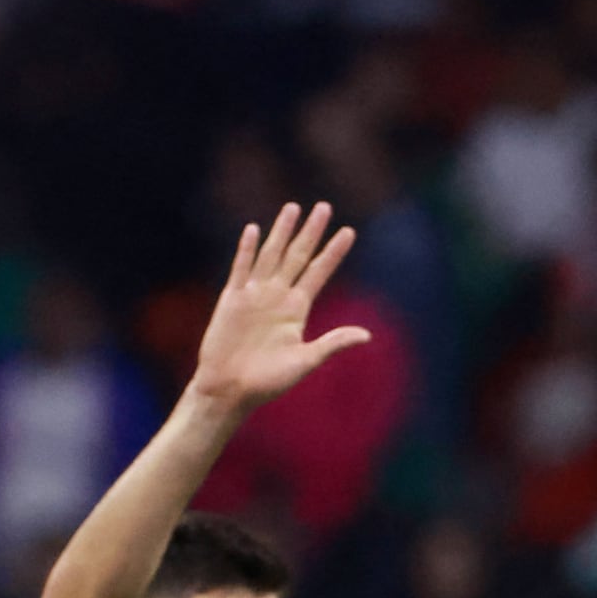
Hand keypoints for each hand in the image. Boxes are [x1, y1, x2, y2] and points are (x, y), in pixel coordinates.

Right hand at [183, 202, 371, 418]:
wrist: (229, 390)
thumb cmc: (267, 382)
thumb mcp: (305, 362)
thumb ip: (332, 344)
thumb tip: (367, 335)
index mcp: (297, 310)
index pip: (319, 273)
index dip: (334, 252)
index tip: (349, 231)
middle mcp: (278, 297)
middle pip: (298, 256)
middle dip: (311, 232)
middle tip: (324, 206)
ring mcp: (254, 295)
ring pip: (271, 255)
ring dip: (282, 232)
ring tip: (293, 208)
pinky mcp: (232, 299)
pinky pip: (241, 269)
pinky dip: (247, 250)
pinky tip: (253, 229)